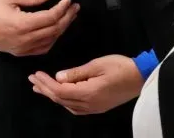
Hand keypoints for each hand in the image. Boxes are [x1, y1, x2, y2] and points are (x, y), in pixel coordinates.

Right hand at [0, 0, 79, 55]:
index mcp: (22, 24)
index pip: (50, 17)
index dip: (62, 9)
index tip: (68, 0)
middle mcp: (25, 39)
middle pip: (54, 30)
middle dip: (67, 18)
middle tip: (74, 7)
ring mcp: (23, 48)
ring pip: (50, 40)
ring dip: (62, 28)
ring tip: (68, 17)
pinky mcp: (21, 52)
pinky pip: (43, 48)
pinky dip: (52, 39)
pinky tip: (56, 30)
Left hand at [29, 55, 143, 114]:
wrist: (141, 77)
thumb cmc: (120, 67)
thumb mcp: (97, 65)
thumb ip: (77, 72)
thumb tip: (58, 77)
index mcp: (88, 93)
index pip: (60, 91)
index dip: (46, 83)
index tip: (36, 74)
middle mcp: (89, 104)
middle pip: (61, 99)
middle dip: (45, 89)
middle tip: (32, 79)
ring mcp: (94, 108)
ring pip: (67, 104)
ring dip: (52, 95)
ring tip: (40, 87)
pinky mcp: (98, 107)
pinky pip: (75, 108)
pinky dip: (64, 101)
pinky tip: (59, 95)